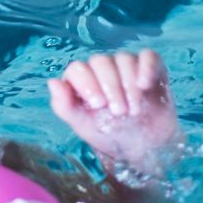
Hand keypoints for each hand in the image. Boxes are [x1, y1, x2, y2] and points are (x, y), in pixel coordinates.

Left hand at [47, 49, 183, 176]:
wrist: (140, 146)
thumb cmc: (108, 132)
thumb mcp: (82, 124)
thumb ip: (64, 105)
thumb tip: (52, 82)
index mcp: (82, 79)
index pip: (77, 68)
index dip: (87, 84)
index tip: (99, 105)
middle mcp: (103, 68)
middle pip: (101, 62)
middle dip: (111, 87)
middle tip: (119, 112)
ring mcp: (126, 65)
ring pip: (124, 59)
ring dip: (129, 85)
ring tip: (133, 110)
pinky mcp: (150, 67)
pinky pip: (148, 57)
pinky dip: (146, 68)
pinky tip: (145, 85)